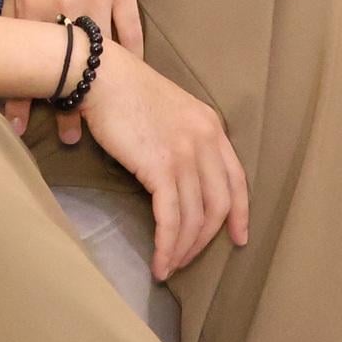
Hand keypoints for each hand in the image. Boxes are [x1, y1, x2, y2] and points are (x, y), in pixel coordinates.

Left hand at [1, 0, 140, 144]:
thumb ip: (11, 14)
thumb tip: (1, 56)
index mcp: (34, 1)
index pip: (28, 59)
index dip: (22, 96)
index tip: (20, 128)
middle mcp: (68, 3)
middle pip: (68, 64)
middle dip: (67, 103)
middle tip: (69, 138)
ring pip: (102, 54)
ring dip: (101, 90)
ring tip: (102, 122)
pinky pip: (132, 31)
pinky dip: (133, 59)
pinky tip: (132, 84)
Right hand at [73, 42, 249, 281]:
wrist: (101, 75)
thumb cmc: (124, 90)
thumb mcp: (169, 110)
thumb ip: (181, 139)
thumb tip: (172, 176)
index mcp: (211, 126)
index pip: (237, 178)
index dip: (240, 212)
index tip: (238, 237)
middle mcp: (206, 140)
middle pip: (220, 204)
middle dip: (207, 239)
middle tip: (192, 260)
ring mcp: (185, 154)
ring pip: (196, 217)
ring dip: (184, 249)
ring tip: (169, 267)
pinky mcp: (161, 168)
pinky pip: (171, 219)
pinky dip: (168, 246)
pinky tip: (160, 262)